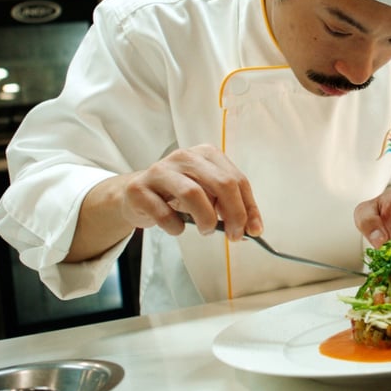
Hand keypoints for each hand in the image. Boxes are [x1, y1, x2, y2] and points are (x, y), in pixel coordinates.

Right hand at [72, 144, 262, 262]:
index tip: (254, 230)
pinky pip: (164, 213)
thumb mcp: (207, 194)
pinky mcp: (139, 189)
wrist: (135, 194)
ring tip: (206, 230)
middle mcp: (184, 157)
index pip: (237, 179)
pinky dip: (175, 227)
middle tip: (234, 235)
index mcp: (206, 154)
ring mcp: (160, 170)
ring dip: (206, 219)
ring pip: (193, 194)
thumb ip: (229, 206)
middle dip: (234, 214)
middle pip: (221, 183)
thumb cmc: (177, 195)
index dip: (249, 207)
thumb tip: (253, 228)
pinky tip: (176, 228)